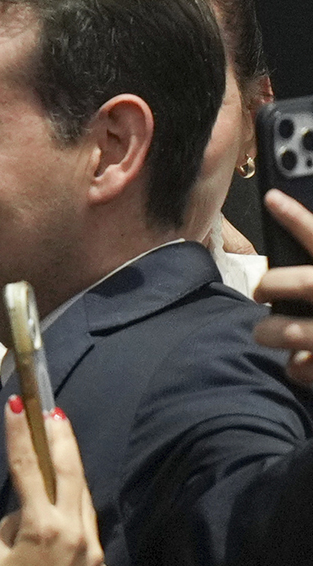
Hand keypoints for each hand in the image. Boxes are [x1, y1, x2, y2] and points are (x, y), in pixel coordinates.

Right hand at [0, 398, 106, 565]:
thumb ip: (15, 524)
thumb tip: (28, 511)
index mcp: (43, 526)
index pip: (28, 469)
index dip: (20, 436)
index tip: (18, 408)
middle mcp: (74, 531)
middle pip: (69, 472)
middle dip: (60, 439)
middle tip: (54, 413)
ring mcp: (92, 547)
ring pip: (82, 497)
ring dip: (71, 470)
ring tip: (62, 444)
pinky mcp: (101, 565)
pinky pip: (85, 528)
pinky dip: (74, 510)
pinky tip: (64, 504)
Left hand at [254, 189, 312, 385]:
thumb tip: (294, 223)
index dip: (298, 217)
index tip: (272, 198)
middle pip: (304, 283)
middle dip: (272, 285)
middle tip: (261, 290)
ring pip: (290, 331)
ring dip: (269, 330)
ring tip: (265, 331)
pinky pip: (302, 367)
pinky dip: (295, 366)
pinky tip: (298, 361)